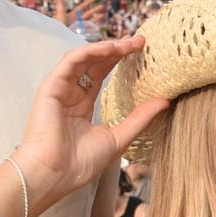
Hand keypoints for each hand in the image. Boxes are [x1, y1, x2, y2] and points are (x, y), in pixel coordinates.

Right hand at [13, 38, 162, 209]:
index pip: (101, 76)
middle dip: (117, 50)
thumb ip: (140, 118)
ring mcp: (59, 90)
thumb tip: (165, 101)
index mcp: (82, 107)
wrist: (54, 175)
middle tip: (140, 41)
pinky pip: (71, 61)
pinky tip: (109, 49)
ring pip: (83, 58)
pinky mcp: (51, 87)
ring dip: (106, 47)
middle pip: (94, 64)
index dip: (119, 62)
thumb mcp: (118, 138)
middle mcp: (70, 95)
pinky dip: (90, 51)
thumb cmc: (80, 164)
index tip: (141, 53)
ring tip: (128, 43)